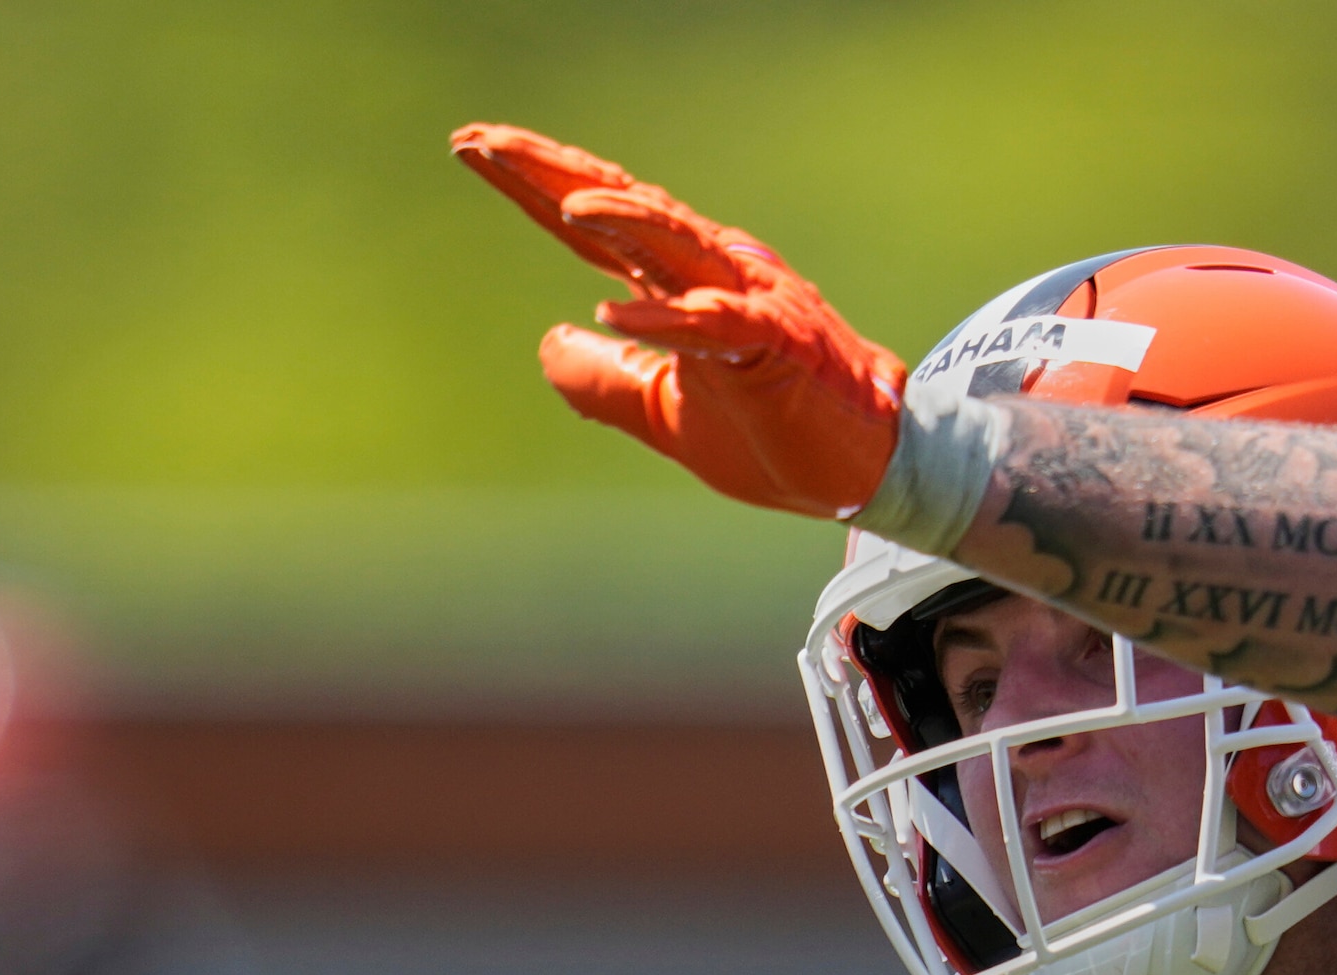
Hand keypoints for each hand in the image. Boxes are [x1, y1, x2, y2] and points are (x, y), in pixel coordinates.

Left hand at [447, 125, 905, 520]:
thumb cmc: (777, 433)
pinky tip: (613, 314)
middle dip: (550, 172)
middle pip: (622, 209)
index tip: (470, 149)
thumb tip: (549, 345)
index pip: (592, 228)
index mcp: (679, 283)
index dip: (530, 184)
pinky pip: (716, 326)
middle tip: (480, 142)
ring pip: (674, 244)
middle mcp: (710, 273)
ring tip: (560, 203)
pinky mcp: (779, 348)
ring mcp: (749, 304)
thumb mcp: (665, 410)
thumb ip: (607, 379)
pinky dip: (666, 320)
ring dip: (618, 220)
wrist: (866, 470)